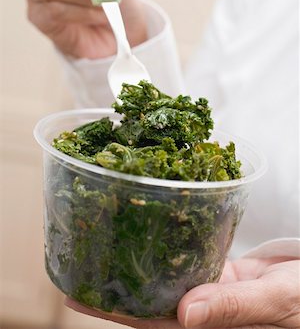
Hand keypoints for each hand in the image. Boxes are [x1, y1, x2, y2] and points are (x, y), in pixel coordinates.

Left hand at [65, 256, 299, 327]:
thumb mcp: (273, 303)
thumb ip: (233, 307)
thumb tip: (185, 313)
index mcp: (207, 323)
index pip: (148, 319)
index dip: (111, 310)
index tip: (75, 296)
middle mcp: (200, 306)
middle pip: (148, 295)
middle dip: (114, 281)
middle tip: (80, 257)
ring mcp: (208, 285)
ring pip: (166, 271)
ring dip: (138, 257)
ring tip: (106, 236)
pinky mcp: (220, 268)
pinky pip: (188, 252)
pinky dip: (170, 238)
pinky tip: (152, 222)